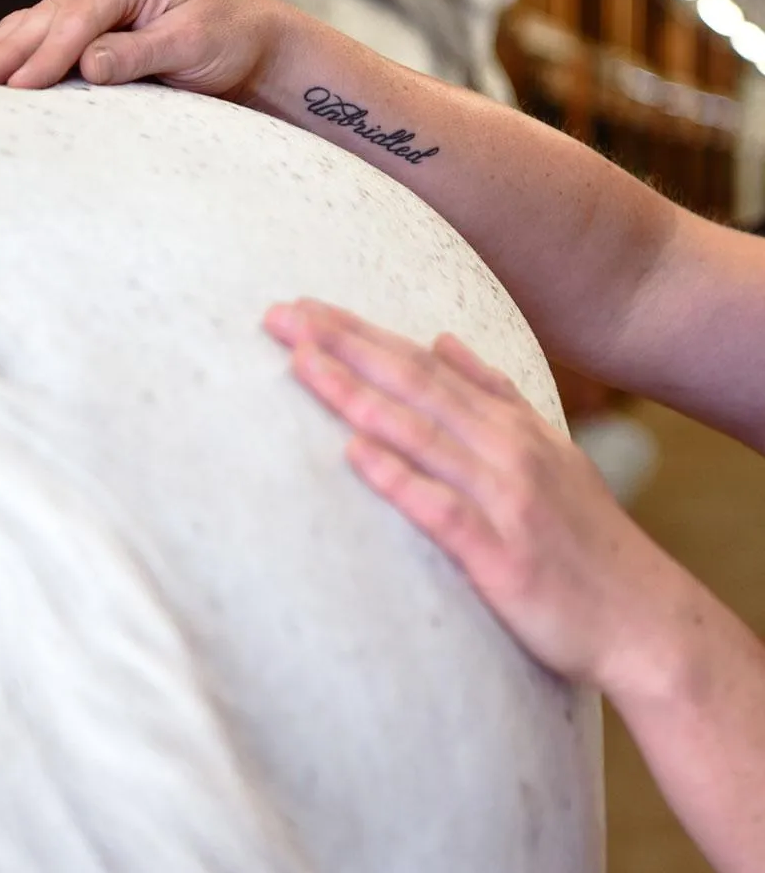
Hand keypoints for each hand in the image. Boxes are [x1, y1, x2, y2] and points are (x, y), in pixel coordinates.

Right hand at [0, 0, 287, 100]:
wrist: (246, 42)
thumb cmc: (226, 39)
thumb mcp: (190, 46)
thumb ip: (138, 55)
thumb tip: (87, 67)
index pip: (77, 18)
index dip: (46, 54)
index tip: (19, 86)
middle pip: (44, 17)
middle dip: (3, 52)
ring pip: (35, 24)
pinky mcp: (91, 21)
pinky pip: (45, 35)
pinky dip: (16, 52)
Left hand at [264, 297, 701, 695]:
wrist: (645, 618)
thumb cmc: (584, 535)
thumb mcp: (549, 448)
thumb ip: (495, 392)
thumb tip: (445, 341)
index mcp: (508, 423)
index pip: (422, 363)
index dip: (362, 333)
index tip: (307, 309)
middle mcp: (504, 448)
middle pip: (412, 384)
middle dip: (344, 345)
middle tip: (283, 315)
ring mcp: (504, 498)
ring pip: (419, 434)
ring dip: (357, 395)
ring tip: (302, 363)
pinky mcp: (501, 555)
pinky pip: (440, 509)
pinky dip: (397, 477)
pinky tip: (354, 453)